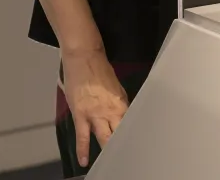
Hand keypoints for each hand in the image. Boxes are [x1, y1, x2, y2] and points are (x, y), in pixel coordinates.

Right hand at [60, 48, 128, 167]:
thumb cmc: (101, 70)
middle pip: (119, 132)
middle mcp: (111, 111)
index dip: (133, 133)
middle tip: (128, 155)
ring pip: (103, 137)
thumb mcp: (116, 87)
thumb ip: (119, 102)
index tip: (138, 143)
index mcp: (122, 102)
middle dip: (123, 144)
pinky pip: (82, 136)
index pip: (130, 122)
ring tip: (111, 161)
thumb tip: (122, 114)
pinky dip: (83, 149)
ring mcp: (95, 115)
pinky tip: (84, 161)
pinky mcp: (81, 116)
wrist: (84, 58)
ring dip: (107, 148)